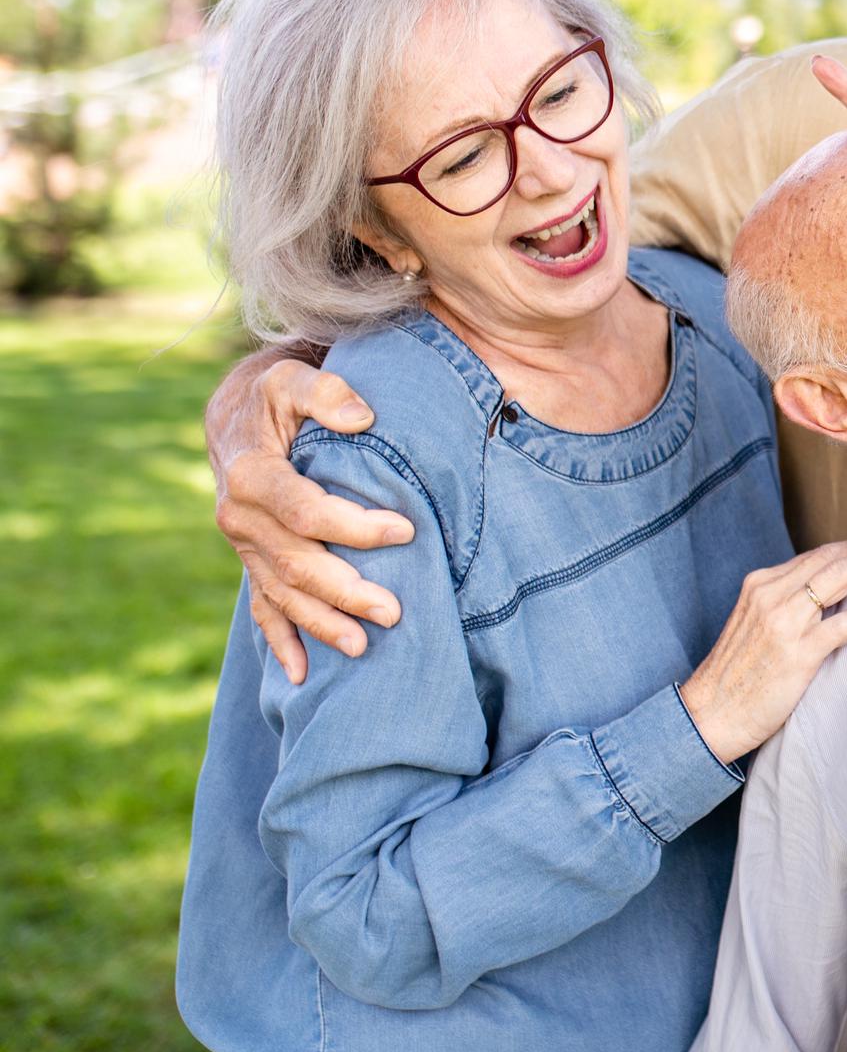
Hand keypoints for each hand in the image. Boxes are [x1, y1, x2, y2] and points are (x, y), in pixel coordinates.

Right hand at [208, 352, 412, 684]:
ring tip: (363, 649)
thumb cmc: (277, 392)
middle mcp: (239, 517)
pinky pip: (261, 606)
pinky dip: (280, 641)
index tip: (406, 532)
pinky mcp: (251, 560)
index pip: (306, 510)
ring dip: (320, 624)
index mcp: (251, 474)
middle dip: (344, 591)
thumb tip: (361, 416)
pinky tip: (303, 674)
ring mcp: (243, 546)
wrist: (236, 411)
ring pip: (281, 593)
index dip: (354, 526)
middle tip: (394, 612)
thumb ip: (326, 391)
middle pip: (295, 564)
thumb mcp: (295, 376)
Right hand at [680, 536, 846, 762]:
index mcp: (761, 584)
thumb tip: (831, 596)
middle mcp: (770, 595)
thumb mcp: (756, 625)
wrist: (709, 716)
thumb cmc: (738, 677)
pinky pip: (842, 627)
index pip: (817, 555)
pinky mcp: (796, 653)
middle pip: (831, 559)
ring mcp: (783, 622)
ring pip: (838, 581)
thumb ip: (788, 605)